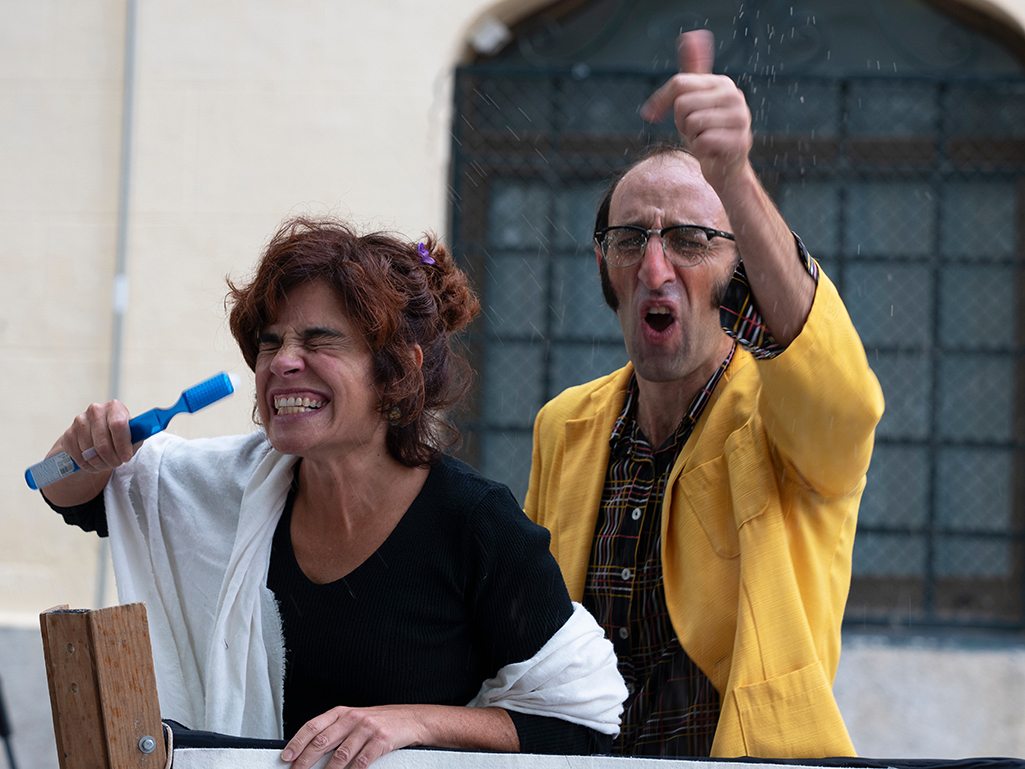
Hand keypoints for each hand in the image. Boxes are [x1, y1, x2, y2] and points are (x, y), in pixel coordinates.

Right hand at [59, 400, 135, 472]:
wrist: (98, 436)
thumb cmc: (120, 435)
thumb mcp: (133, 434)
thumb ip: (139, 434)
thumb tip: (144, 432)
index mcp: (115, 407)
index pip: (118, 425)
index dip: (122, 445)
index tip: (126, 457)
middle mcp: (96, 410)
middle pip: (103, 444)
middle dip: (112, 459)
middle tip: (117, 463)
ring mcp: (79, 421)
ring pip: (90, 453)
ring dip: (100, 464)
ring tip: (107, 463)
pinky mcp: (68, 434)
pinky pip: (79, 457)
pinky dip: (88, 465)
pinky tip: (95, 463)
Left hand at [282, 705, 424, 768]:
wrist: (411, 719)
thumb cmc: (380, 721)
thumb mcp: (355, 720)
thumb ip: (334, 731)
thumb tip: (308, 749)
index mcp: (342, 712)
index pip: (313, 726)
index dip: (297, 742)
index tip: (286, 756)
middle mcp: (353, 718)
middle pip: (322, 741)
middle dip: (305, 761)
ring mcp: (367, 728)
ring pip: (340, 755)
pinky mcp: (381, 741)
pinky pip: (361, 762)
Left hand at [640, 30, 752, 189]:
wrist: (725, 165)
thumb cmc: (705, 131)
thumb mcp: (694, 99)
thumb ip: (692, 70)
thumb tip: (689, 36)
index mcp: (722, 83)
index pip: (678, 84)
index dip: (661, 102)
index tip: (653, 115)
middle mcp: (735, 96)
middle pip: (683, 105)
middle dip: (681, 123)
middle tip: (694, 130)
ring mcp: (741, 118)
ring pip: (691, 124)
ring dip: (692, 137)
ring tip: (704, 139)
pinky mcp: (740, 141)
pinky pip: (702, 143)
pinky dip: (701, 151)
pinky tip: (712, 151)